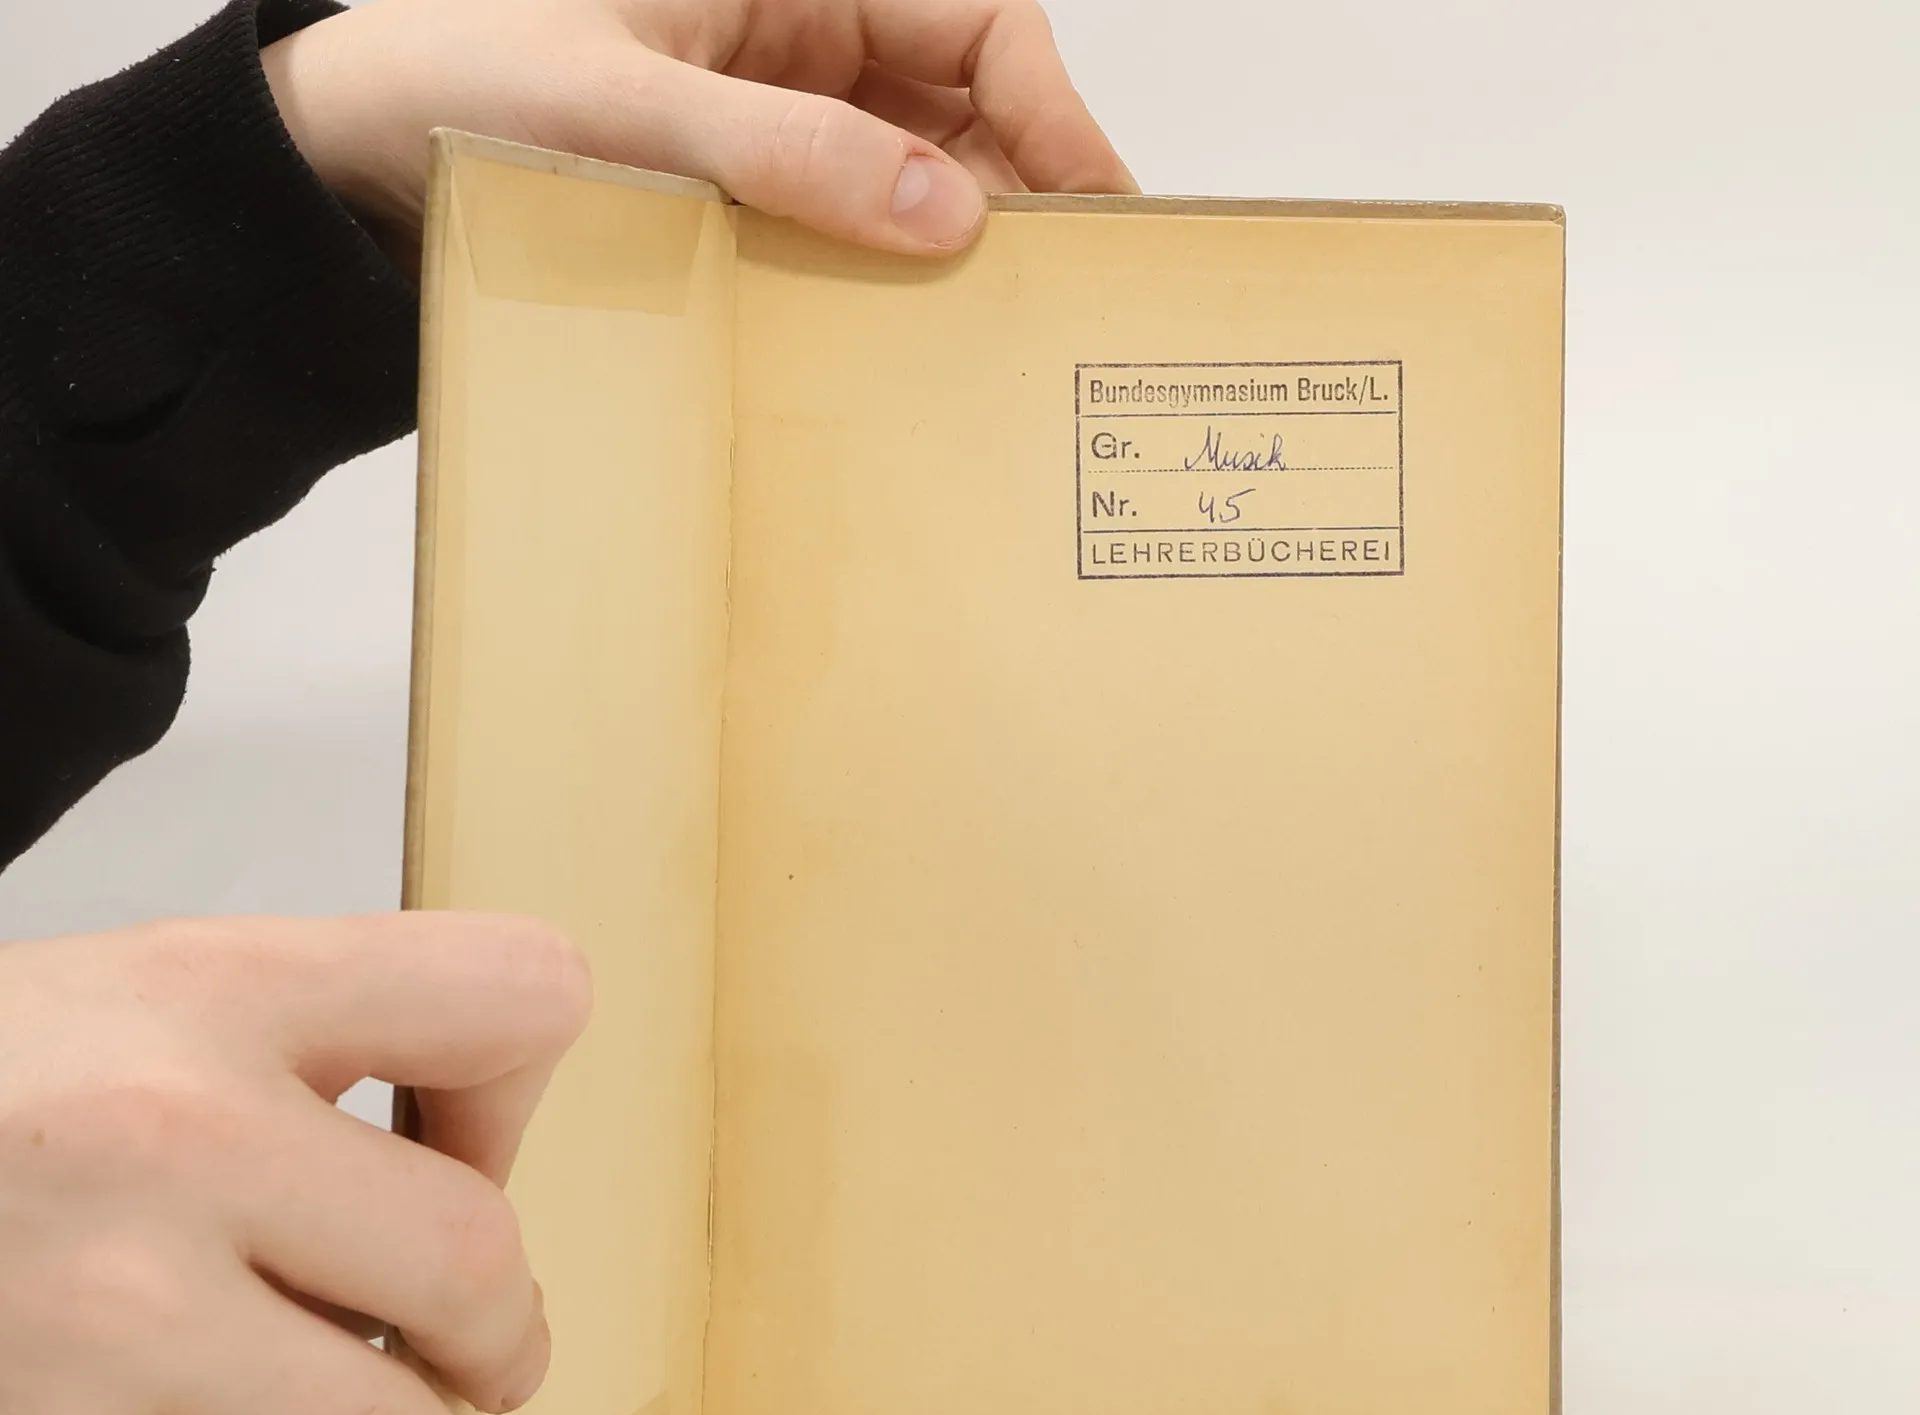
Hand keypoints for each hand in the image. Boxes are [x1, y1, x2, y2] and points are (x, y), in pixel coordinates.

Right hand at [0, 913, 589, 1414]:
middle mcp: (170, 1144)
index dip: (522, 1080)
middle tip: (493, 1365)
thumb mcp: (165, 987)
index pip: (504, 993)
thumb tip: (481, 1165)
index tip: (481, 1152)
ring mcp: (104, 1320)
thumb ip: (338, 1031)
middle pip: (467, 1255)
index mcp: (221, 998)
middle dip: (508, 1333)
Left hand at [261, 0, 1135, 256]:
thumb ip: (793, 154)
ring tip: (985, 337)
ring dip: (949, 247)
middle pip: (962, 103)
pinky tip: (893, 337)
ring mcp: (773, 113)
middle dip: (1016, 191)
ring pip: (911, 170)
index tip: (1091, 212)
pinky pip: (842, 222)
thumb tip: (948, 211)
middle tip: (1052, 304)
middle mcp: (798, 34)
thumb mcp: (636, 110)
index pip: (975, 22)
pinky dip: (876, 275)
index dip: (1051, 110)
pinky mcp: (742, 184)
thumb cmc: (461, 78)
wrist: (350, 152)